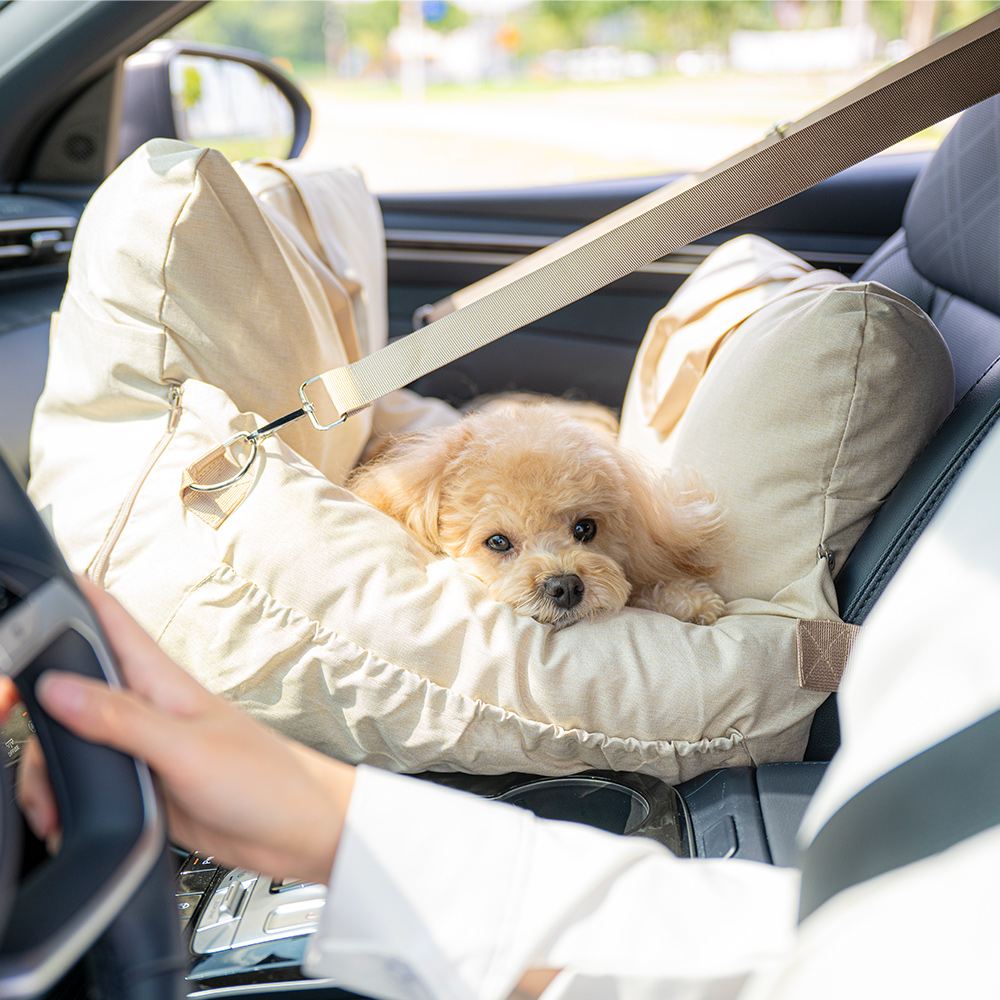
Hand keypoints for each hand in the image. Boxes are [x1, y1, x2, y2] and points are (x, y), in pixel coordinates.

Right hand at [20, 577, 354, 884]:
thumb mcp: (187, 749)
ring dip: (47, 771)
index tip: (27, 592)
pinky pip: (87, 783)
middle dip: (33, 704)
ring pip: (70, 741)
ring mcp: (141, 747)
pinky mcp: (142, 784)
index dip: (68, 596)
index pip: (108, 619)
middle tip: (14, 729)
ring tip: (46, 803)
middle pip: (70, 686)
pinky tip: (64, 820)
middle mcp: (145, 707)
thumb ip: (121, 719)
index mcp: (160, 681)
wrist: (297, 831)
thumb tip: (58, 687)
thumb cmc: (265, 778)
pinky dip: (64, 802)